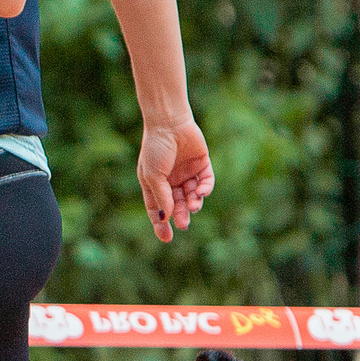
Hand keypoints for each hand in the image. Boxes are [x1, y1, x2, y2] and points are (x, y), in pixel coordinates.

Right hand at [138, 117, 213, 243]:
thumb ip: (161, 196)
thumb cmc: (156, 148)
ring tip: (194, 207)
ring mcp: (187, 173)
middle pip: (177, 204)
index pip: (158, 209)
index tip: (167, 238)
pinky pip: (206, 181)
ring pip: (193, 195)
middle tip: (183, 225)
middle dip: (181, 215)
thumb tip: (167, 217)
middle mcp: (171, 180)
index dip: (161, 224)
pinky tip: (202, 193)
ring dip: (194, 203)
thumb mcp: (153, 175)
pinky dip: (205, 188)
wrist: (169, 123)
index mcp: (155, 184)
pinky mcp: (202, 164)